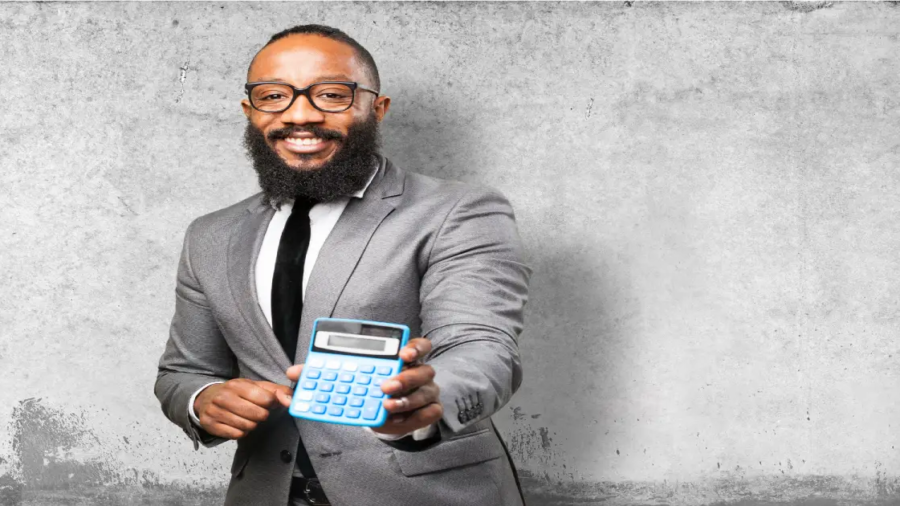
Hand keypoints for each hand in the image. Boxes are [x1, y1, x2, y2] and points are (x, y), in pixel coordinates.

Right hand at [193, 378, 292, 439]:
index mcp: (238, 385)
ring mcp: (215, 411)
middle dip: (261, 415)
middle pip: (258, 415)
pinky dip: (241, 432)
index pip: (266, 399)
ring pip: (248, 426)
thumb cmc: (236, 392)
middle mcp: (224, 397)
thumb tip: (291, 398)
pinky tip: (237, 424)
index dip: (271, 403)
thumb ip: (275, 391)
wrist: (207, 398)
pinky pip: (236, 435)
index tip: (267, 403)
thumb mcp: (255, 386)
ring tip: (246, 417)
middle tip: (256, 412)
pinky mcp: (211, 425)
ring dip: (252, 424)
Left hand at [282, 338, 442, 435]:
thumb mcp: (353, 377)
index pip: (419, 345)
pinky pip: (431, 413)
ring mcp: (426, 392)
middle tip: (384, 386)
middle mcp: (419, 372)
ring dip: (406, 400)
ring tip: (386, 405)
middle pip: (423, 370)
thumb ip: (326, 371)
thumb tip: (294, 372)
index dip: (414, 347)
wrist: (387, 412)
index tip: (401, 352)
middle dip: (405, 378)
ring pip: (426, 393)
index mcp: (404, 357)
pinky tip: (401, 419)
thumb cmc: (371, 387)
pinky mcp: (428, 410)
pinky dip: (417, 417)